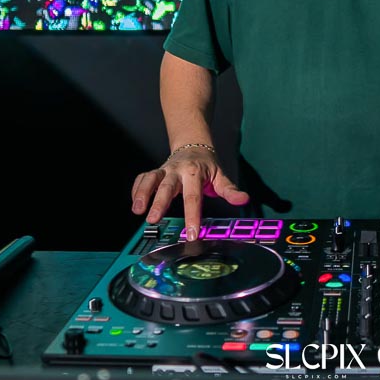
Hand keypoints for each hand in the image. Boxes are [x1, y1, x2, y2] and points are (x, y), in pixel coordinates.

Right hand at [130, 147, 249, 239]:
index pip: (193, 197)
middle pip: (167, 186)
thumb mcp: (221, 176)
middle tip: (153, 220)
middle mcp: (177, 171)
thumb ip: (230, 190)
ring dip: (142, 194)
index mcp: (195, 173)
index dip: (192, 216)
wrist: (194, 146)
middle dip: (159, 203)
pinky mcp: (154, 172)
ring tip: (137, 211)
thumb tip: (244, 199)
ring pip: (150, 179)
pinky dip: (136, 190)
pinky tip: (135, 203)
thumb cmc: (207, 166)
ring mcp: (164, 170)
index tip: (192, 233)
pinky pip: (142, 179)